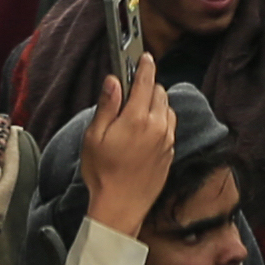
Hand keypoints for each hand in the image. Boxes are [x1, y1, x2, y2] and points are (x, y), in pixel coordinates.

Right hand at [76, 63, 176, 231]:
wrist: (120, 208)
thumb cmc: (102, 173)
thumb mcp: (94, 137)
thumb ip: (107, 106)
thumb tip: (113, 80)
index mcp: (138, 118)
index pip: (146, 81)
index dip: (144, 65)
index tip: (144, 56)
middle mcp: (158, 126)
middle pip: (159, 92)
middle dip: (147, 87)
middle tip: (130, 93)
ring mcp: (167, 140)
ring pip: (166, 108)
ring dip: (155, 104)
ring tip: (136, 114)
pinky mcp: (171, 152)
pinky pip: (169, 127)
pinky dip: (160, 121)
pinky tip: (145, 131)